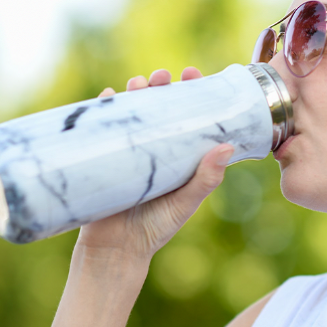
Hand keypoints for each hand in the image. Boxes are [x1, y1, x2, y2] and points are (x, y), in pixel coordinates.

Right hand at [76, 67, 234, 260]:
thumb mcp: (185, 202)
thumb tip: (226, 148)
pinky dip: (101, 108)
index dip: (190, 91)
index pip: (187, 113)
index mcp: (178, 152)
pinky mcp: (102, 154)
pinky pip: (100, 126)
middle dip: (160, 85)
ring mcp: (128, 148)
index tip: (192, 74)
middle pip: (158, 105)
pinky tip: (106, 96)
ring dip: (133, 91)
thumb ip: (205, 178)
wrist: (117, 251)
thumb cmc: (157, 227)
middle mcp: (154, 145)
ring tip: (138, 83)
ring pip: (131, 110)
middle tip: (164, 76)